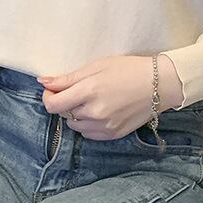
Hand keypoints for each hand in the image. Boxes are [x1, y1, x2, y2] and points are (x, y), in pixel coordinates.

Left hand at [36, 53, 183, 140]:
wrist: (159, 84)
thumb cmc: (128, 69)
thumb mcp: (97, 66)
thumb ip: (68, 78)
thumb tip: (42, 81)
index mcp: (89, 91)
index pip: (53, 105)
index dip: (48, 97)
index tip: (53, 89)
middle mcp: (94, 112)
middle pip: (63, 114)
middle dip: (65, 102)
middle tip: (80, 90)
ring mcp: (104, 126)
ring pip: (75, 125)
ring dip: (76, 114)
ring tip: (92, 100)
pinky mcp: (112, 135)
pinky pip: (88, 134)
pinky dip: (88, 124)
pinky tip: (100, 111)